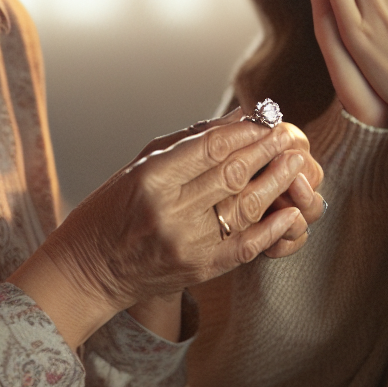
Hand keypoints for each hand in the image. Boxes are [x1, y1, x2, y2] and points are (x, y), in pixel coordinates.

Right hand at [132, 107, 324, 258]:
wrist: (92, 268)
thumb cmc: (114, 208)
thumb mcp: (142, 164)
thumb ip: (190, 141)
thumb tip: (238, 117)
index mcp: (152, 178)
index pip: (211, 148)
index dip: (245, 131)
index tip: (265, 118)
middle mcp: (170, 211)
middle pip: (232, 174)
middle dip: (266, 150)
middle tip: (288, 134)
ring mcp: (187, 244)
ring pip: (245, 207)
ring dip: (276, 182)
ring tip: (295, 163)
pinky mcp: (199, 269)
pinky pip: (245, 246)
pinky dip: (272, 228)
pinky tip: (292, 212)